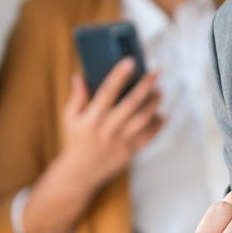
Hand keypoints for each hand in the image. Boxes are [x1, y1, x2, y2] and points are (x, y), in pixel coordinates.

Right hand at [58, 61, 163, 189]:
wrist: (81, 172)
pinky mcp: (131, 151)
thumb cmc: (76, 139)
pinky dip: (158, 125)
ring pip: (144, 118)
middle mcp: (108, 128)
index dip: (119, 75)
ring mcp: (121, 140)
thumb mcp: (69, 118)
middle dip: (146, 85)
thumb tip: (79, 77)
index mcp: (92, 118)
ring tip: (159, 91)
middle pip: (132, 103)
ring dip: (154, 103)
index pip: (107, 91)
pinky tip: (161, 114)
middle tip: (156, 72)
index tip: (131, 61)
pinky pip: (149, 136)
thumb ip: (76, 97)